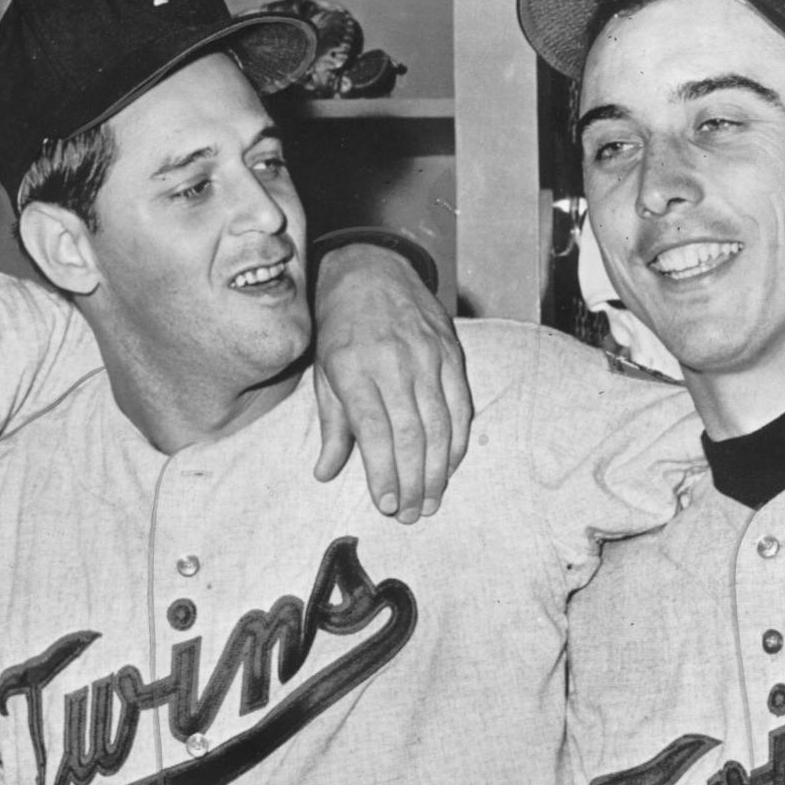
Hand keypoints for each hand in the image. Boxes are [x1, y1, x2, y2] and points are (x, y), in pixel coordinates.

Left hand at [311, 244, 471, 522]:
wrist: (372, 269)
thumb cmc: (340, 327)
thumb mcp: (323, 372)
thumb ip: (332, 426)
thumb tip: (325, 473)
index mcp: (354, 368)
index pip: (375, 431)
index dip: (384, 473)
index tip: (386, 505)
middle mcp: (394, 362)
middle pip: (412, 435)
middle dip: (413, 482)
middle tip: (411, 515)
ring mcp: (428, 356)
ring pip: (441, 425)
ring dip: (438, 471)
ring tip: (430, 501)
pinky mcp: (452, 352)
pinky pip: (461, 405)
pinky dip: (458, 441)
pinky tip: (449, 466)